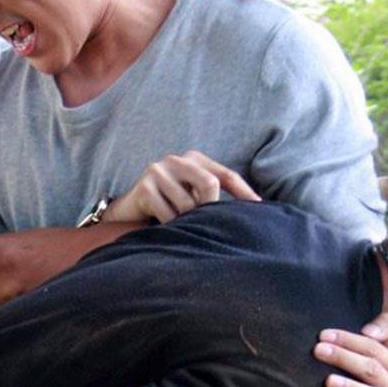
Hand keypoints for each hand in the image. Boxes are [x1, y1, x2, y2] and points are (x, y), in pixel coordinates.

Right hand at [103, 150, 260, 223]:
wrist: (127, 211)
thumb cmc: (167, 205)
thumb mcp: (192, 196)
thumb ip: (212, 197)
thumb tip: (248, 210)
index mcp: (194, 158)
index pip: (226, 175)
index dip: (243, 192)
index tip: (259, 208)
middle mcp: (177, 160)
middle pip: (209, 184)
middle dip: (209, 208)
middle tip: (205, 225)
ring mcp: (159, 171)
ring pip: (188, 205)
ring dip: (186, 221)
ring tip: (180, 226)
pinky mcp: (144, 188)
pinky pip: (169, 215)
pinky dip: (171, 226)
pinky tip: (166, 228)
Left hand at [314, 311, 387, 386]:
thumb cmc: (379, 377)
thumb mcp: (387, 351)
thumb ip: (385, 328)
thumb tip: (369, 331)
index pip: (375, 349)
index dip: (349, 340)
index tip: (324, 335)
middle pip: (372, 370)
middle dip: (344, 358)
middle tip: (318, 351)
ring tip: (329, 381)